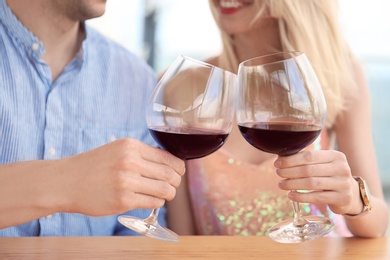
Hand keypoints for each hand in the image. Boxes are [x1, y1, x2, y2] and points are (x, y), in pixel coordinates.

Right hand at [59, 138, 184, 215]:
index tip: (178, 173)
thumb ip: (142, 154)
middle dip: (176, 182)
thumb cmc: (94, 166)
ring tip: (163, 194)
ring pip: (165, 190)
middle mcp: (130, 162)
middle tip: (172, 185)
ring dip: (169, 194)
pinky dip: (156, 202)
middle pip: (171, 174)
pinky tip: (150, 200)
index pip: (170, 158)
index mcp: (131, 146)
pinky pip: (153, 203)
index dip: (179, 168)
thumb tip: (169, 162)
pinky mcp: (123, 201)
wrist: (66, 182)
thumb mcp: (117, 149)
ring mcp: (127, 182)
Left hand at [274, 150, 361, 214]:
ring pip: (312, 183)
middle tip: (278, 173)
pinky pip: (317, 197)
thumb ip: (307, 160)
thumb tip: (281, 158)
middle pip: (309, 170)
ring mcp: (343, 184)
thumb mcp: (324, 164)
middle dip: (290, 172)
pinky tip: (291, 195)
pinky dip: (301, 197)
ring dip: (293, 184)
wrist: (351, 193)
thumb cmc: (330, 175)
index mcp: (335, 156)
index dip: (291, 160)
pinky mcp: (342, 198)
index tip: (277, 163)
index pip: (309, 156)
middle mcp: (342, 168)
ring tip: (281, 184)